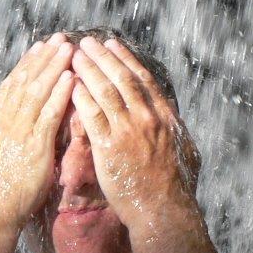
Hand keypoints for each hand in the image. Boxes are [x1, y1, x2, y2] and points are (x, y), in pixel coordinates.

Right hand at [0, 35, 74, 229]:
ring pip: (37, 91)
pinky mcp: (34, 145)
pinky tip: (71, 79)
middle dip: (43, 58)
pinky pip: (49, 114)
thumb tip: (4, 121)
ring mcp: (18, 131)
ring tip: (68, 49)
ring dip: (54, 67)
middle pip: (25, 81)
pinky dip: (60, 94)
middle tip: (58, 38)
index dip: (26, 65)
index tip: (38, 48)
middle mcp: (4, 121)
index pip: (12, 85)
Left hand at [70, 36, 200, 233]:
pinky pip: (92, 115)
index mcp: (165, 117)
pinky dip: (81, 97)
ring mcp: (129, 131)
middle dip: (103, 57)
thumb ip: (171, 130)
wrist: (162, 210)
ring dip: (89, 70)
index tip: (113, 45)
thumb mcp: (182, 150)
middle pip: (122, 79)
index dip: (125, 60)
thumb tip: (168, 118)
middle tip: (87, 42)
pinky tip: (71, 86)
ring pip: (105, 91)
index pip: (143, 80)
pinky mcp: (110, 147)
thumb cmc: (172, 185)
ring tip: (75, 56)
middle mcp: (147, 118)